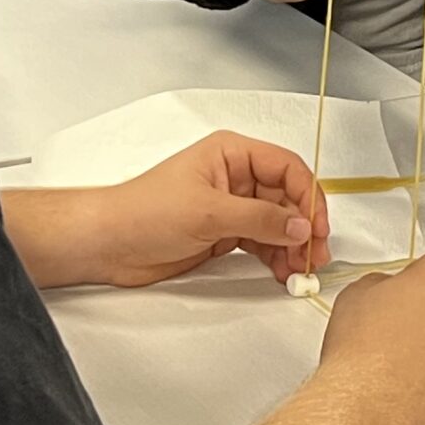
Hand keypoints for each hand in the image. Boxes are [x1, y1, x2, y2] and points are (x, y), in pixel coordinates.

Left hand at [74, 131, 330, 287]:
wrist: (108, 243)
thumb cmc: (143, 212)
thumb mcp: (208, 212)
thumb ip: (260, 219)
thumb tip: (300, 226)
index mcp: (232, 153)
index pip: (287, 168)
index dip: (308, 195)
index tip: (317, 226)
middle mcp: (235, 176)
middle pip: (287, 197)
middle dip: (304, 225)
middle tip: (315, 254)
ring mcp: (230, 206)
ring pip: (277, 222)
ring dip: (292, 245)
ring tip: (300, 269)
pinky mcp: (223, 233)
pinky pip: (261, 242)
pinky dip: (275, 256)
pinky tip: (282, 271)